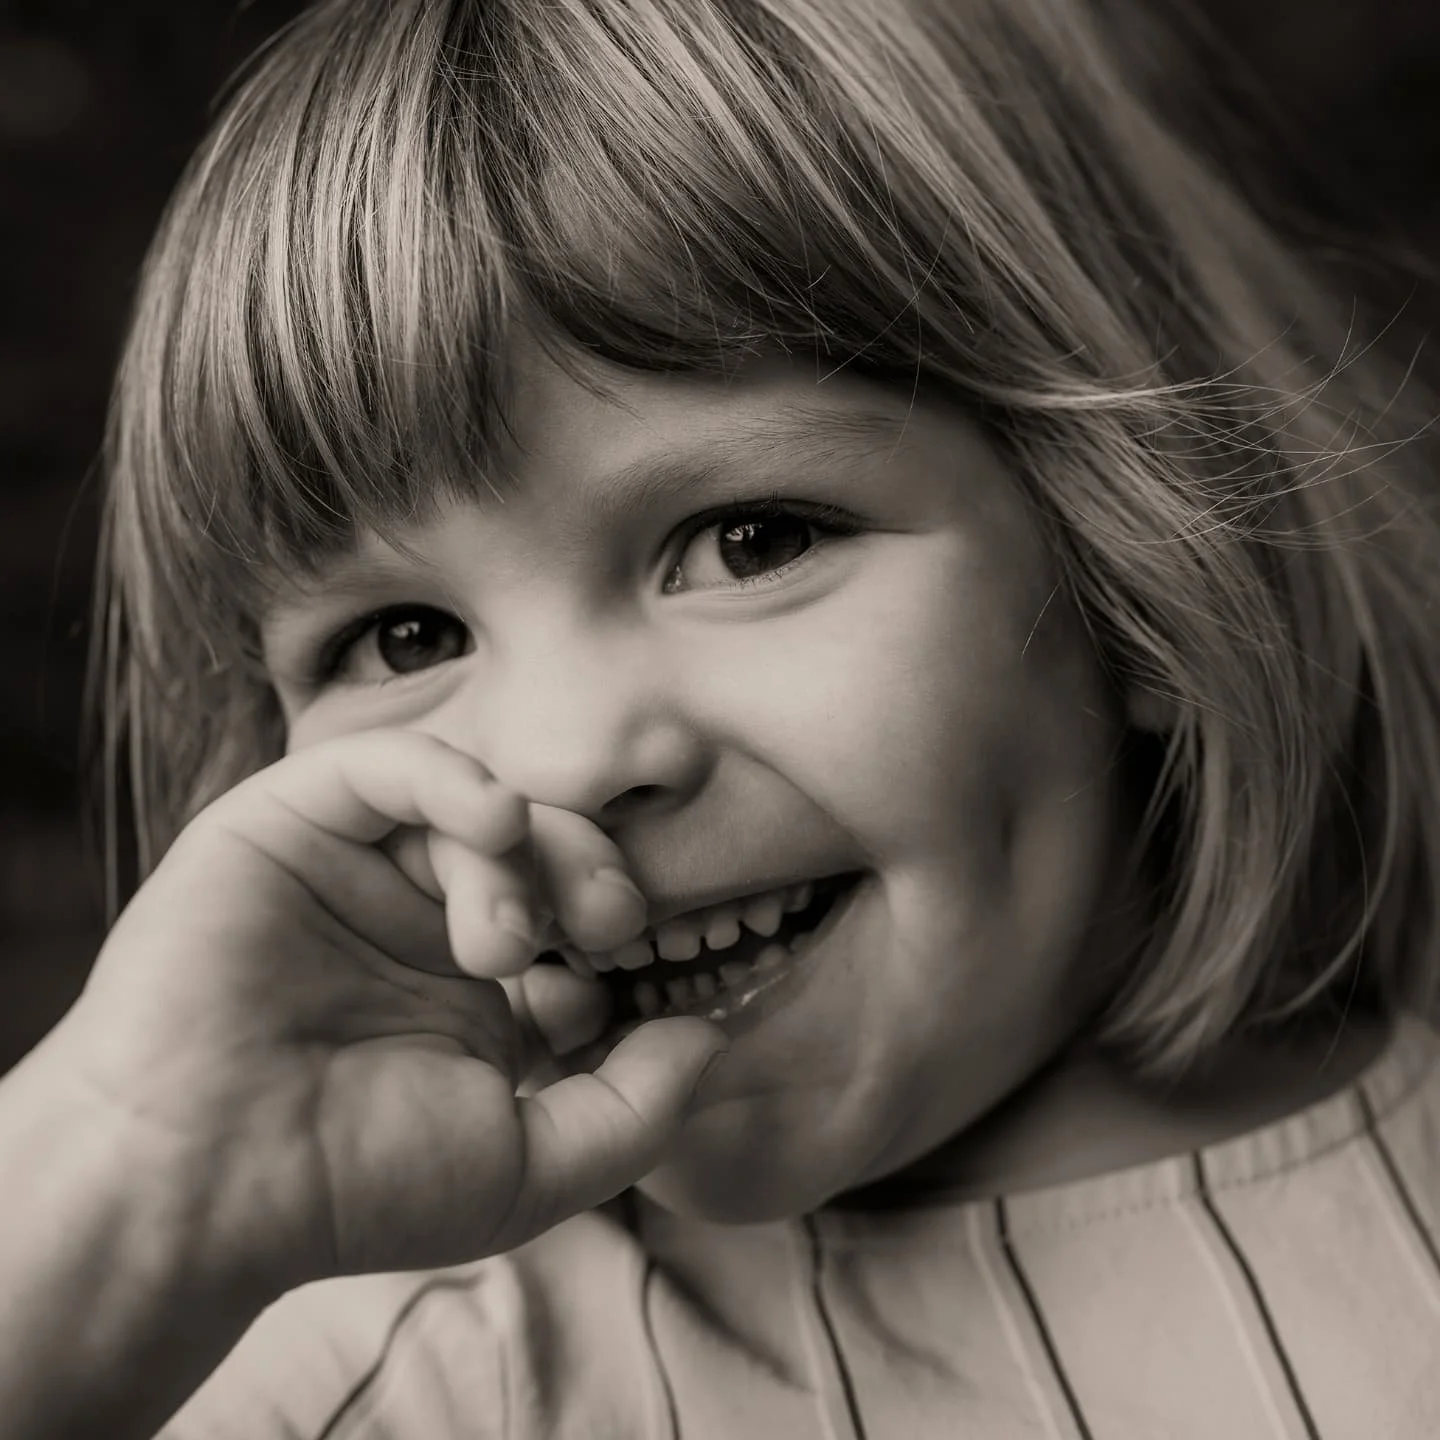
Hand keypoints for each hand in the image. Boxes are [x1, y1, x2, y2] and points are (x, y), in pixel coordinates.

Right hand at [44, 729, 725, 1293]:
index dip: (620, 939)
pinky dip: (455, 780)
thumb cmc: (354, 1184)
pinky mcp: (292, 824)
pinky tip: (495, 821)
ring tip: (504, 940)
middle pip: (543, 849)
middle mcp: (418, 920)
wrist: (200, 1184)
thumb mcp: (530, 1164)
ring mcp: (358, 868)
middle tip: (615, 921)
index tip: (632, 980)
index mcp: (472, 992)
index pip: (576, 922)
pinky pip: (390, 767)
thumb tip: (709, 1037)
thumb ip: (636, 1104)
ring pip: (475, 808)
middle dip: (596, 874)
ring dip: (518, 860)